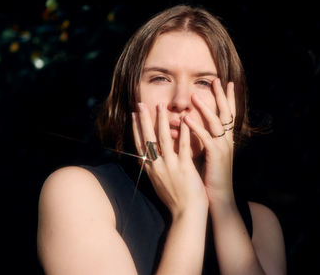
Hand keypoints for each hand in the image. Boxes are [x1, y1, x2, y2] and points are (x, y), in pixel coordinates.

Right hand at [132, 102, 207, 217]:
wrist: (186, 215)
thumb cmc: (175, 200)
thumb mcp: (159, 184)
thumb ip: (154, 169)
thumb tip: (148, 158)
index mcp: (150, 170)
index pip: (140, 145)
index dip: (136, 129)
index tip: (133, 115)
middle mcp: (157, 167)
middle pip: (148, 139)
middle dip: (143, 120)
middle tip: (141, 103)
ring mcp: (171, 167)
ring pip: (163, 139)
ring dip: (161, 121)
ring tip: (161, 105)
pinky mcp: (185, 169)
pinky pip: (184, 147)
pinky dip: (184, 133)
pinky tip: (185, 120)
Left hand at [183, 79, 235, 202]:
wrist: (219, 198)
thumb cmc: (210, 178)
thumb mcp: (208, 156)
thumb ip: (201, 140)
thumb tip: (187, 126)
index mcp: (225, 140)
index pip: (228, 115)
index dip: (228, 99)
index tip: (226, 83)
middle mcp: (227, 141)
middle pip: (226, 113)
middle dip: (222, 96)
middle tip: (216, 80)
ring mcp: (223, 147)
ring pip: (216, 122)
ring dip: (205, 108)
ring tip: (194, 96)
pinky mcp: (216, 156)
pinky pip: (206, 138)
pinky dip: (196, 127)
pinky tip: (186, 119)